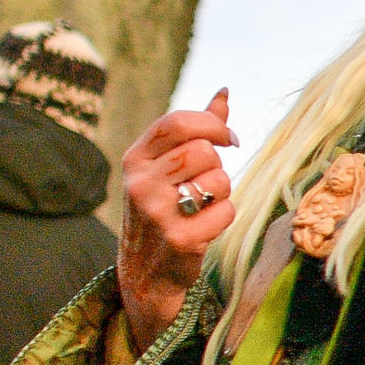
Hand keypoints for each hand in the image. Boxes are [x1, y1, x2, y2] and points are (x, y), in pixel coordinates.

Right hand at [118, 92, 235, 340]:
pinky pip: (226, 211)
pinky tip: (205, 225)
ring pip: (218, 180)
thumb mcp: (166, 167)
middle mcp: (141, 183)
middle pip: (203, 150)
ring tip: (202, 205)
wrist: (144, 271)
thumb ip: (196, 129)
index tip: (228, 139)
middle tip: (208, 181)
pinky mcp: (179, 239)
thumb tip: (224, 93)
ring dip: (222, 191)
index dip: (212, 125)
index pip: (177, 122)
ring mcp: (157, 212)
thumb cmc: (163, 208)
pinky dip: (224, 216)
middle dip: (217, 164)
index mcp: (135, 158)